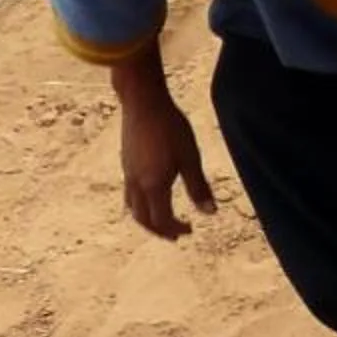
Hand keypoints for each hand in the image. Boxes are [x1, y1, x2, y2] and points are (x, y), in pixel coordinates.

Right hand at [112, 59, 215, 239]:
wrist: (142, 102)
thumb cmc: (170, 127)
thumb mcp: (191, 158)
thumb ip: (199, 187)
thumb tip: (211, 213)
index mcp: (153, 185)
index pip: (162, 220)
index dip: (175, 229)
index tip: (190, 230)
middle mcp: (136, 183)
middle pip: (143, 218)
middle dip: (159, 230)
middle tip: (176, 235)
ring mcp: (128, 172)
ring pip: (132, 206)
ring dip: (147, 218)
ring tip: (162, 220)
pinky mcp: (125, 161)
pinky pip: (129, 192)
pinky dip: (140, 203)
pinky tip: (152, 194)